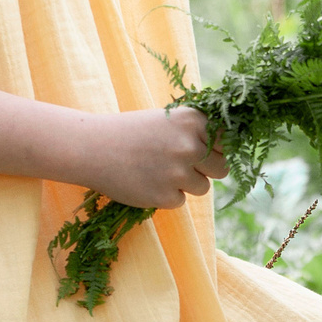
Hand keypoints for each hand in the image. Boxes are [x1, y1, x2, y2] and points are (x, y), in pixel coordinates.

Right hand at [83, 105, 227, 209]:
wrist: (91, 148)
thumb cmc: (131, 132)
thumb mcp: (168, 119)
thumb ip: (197, 131)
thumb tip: (230, 148)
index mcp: (193, 120)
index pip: (228, 141)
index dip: (217, 148)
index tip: (201, 149)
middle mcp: (189, 145)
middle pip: (221, 168)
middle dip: (205, 169)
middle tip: (180, 163)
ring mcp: (178, 172)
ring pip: (203, 187)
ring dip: (186, 183)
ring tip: (159, 170)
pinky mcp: (165, 196)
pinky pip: (180, 201)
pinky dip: (167, 196)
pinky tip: (146, 181)